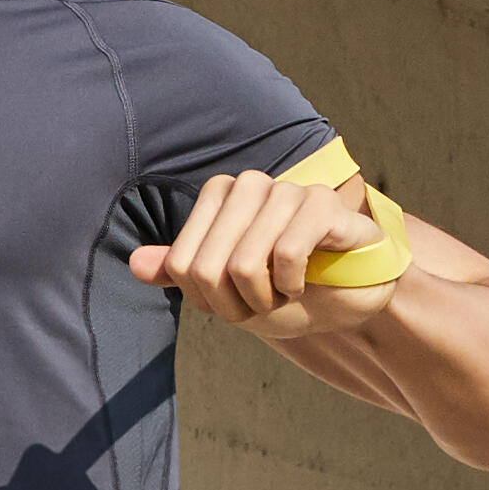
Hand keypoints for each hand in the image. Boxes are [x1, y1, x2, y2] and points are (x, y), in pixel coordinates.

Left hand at [132, 165, 400, 345]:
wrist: (354, 300)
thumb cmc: (291, 291)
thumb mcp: (230, 292)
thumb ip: (182, 273)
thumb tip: (134, 264)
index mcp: (219, 197)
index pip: (182, 266)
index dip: (210, 302)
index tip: (239, 303)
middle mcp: (248, 184)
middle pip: (207, 268)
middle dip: (236, 305)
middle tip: (266, 303)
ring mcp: (286, 190)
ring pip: (243, 264)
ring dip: (266, 299)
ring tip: (287, 292)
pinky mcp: (322, 203)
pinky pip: (284, 255)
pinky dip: (292, 286)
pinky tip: (306, 282)